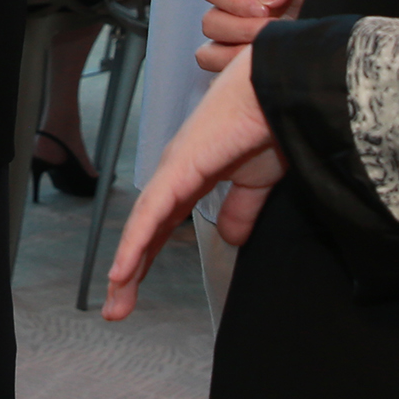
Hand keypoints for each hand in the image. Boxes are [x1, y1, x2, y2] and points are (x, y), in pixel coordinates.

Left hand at [102, 55, 284, 320]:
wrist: (282, 89)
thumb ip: (242, 209)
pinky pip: (154, 211)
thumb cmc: (271, 123)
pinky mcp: (182, 166)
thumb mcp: (258, 181)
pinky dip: (137, 241)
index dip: (147, 256)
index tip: (132, 290)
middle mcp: (175, 173)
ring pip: (144, 224)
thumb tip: (231, 238)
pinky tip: (124, 269)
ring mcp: (175, 168)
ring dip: (128, 264)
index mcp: (192, 176)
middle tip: (117, 309)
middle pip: (147, 229)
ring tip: (116, 298)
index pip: (161, 225)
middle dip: (131, 270)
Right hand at [196, 0, 318, 71]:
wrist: (332, 21)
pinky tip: (262, 67)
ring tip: (265, 52)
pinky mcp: (236, 67)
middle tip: (271, 30)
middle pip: (210, 23)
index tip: (260, 8)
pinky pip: (220, 75)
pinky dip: (235, 75)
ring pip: (208, 53)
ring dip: (234, 56)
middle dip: (242, 29)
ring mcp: (231, 42)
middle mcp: (230, 12)